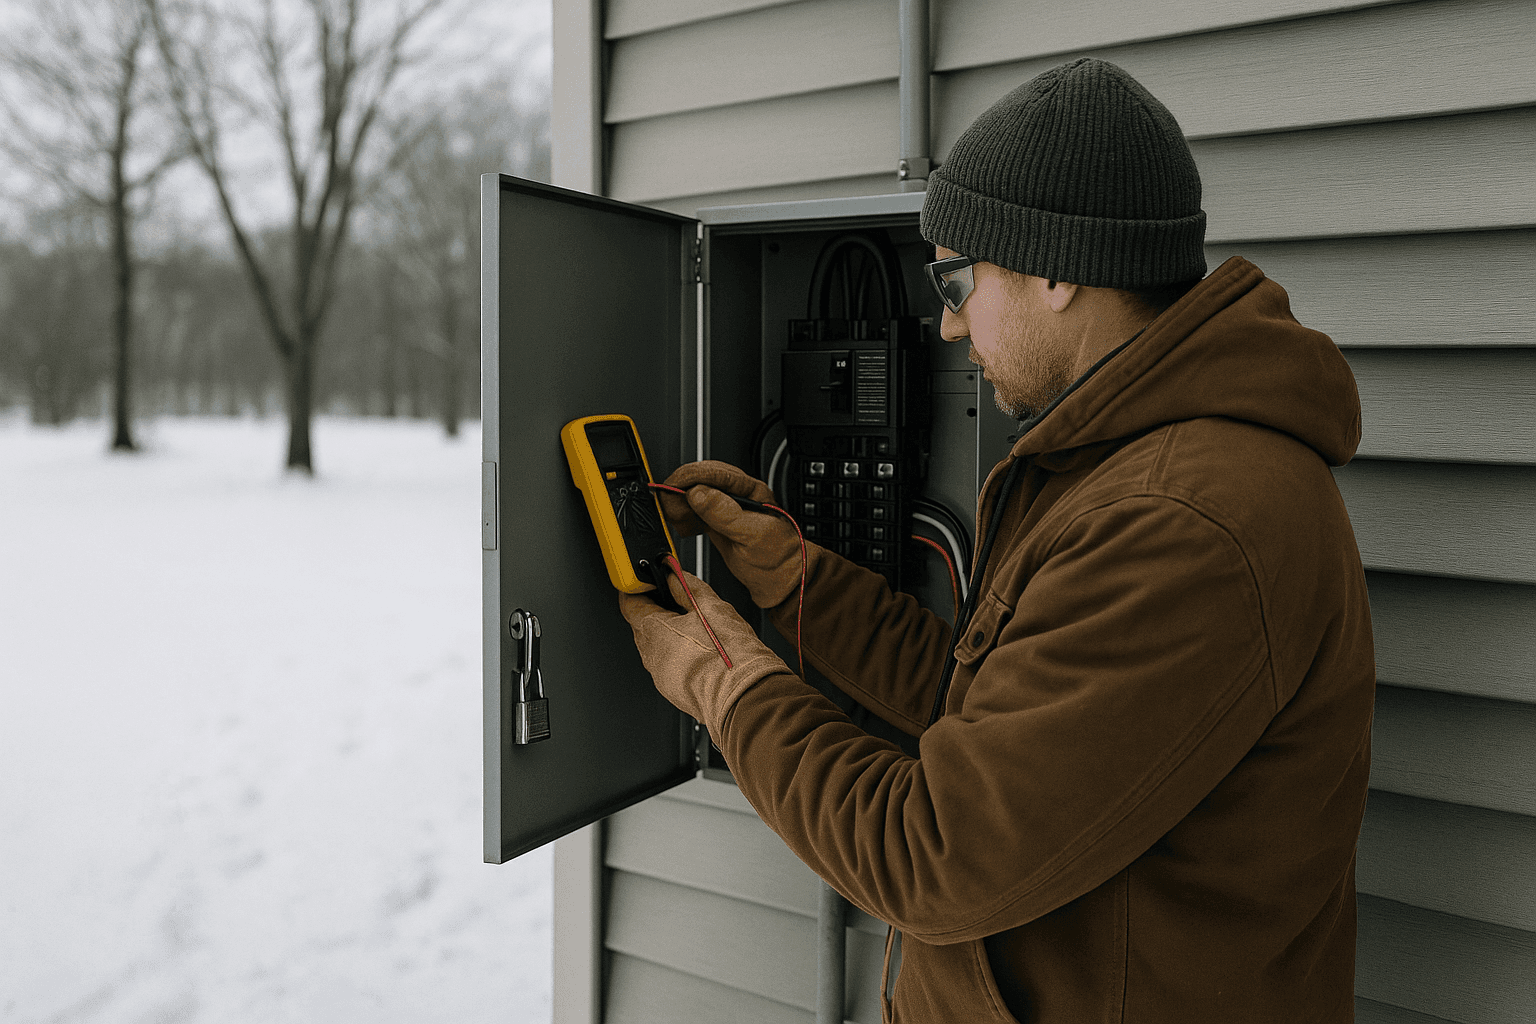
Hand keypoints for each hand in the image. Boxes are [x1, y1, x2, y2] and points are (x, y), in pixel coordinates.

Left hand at [618, 565, 791, 734]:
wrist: (745, 698)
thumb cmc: (730, 657)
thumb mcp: (711, 607)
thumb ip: (687, 586)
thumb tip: (673, 574)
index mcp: (654, 631)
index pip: (629, 603)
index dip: (638, 589)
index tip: (650, 582)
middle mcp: (651, 656)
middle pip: (641, 626)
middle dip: (656, 611)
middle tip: (678, 600)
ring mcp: (661, 676)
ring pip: (655, 647)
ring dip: (668, 634)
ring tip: (696, 627)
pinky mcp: (673, 691)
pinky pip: (667, 665)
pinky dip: (677, 654)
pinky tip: (700, 650)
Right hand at [658, 461, 808, 608]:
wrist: (783, 582)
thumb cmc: (779, 559)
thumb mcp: (753, 535)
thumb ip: (725, 513)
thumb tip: (699, 493)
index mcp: (751, 490)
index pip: (715, 473)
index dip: (689, 478)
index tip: (671, 487)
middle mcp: (738, 495)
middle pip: (701, 479)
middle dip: (680, 489)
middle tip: (665, 503)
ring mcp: (727, 508)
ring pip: (695, 494)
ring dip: (679, 502)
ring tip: (672, 516)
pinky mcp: (718, 522)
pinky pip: (695, 510)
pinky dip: (684, 515)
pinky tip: (682, 525)